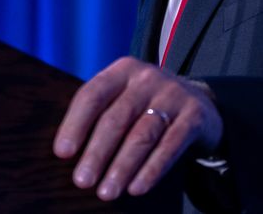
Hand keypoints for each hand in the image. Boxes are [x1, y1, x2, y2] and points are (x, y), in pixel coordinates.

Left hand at [53, 56, 223, 199]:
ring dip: (122, 167)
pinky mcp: (194, 116)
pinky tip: (136, 188)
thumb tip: (68, 153)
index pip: (93, 95)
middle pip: (116, 118)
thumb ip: (100, 113)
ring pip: (142, 135)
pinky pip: (170, 147)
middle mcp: (147, 78)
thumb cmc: (146, 105)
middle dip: (97, 153)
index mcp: (122, 70)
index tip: (62, 153)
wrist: (199, 101)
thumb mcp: (124, 96)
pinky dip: (151, 170)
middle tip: (82, 181)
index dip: (75, 124)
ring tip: (106, 192)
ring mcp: (173, 95)